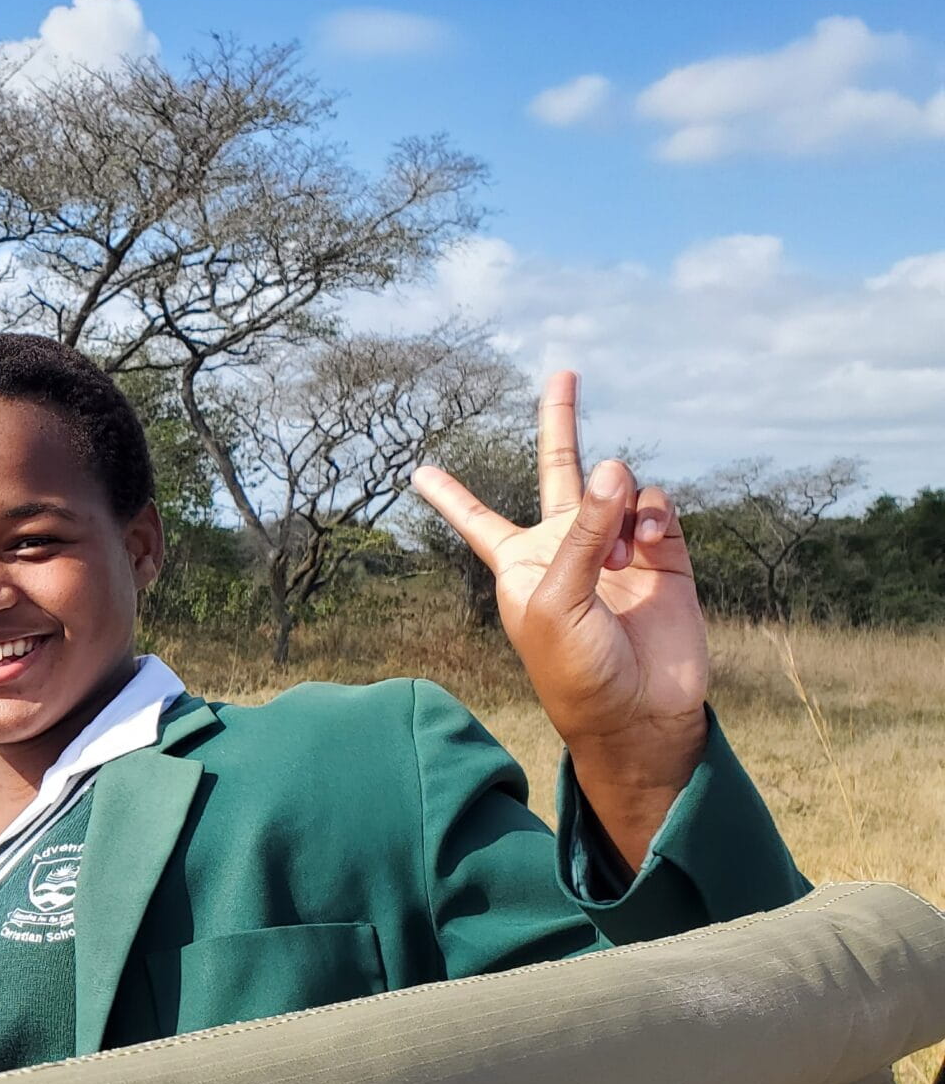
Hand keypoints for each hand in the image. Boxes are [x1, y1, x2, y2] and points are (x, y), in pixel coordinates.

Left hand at [413, 371, 708, 866]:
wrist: (638, 710)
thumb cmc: (576, 667)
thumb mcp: (558, 599)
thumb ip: (583, 532)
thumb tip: (614, 467)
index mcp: (519, 562)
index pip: (477, 518)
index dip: (450, 495)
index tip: (418, 470)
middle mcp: (566, 546)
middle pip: (558, 471)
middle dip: (560, 423)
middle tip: (563, 373)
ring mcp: (617, 547)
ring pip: (618, 487)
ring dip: (618, 504)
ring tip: (622, 554)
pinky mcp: (664, 555)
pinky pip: (656, 507)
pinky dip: (652, 514)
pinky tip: (649, 543)